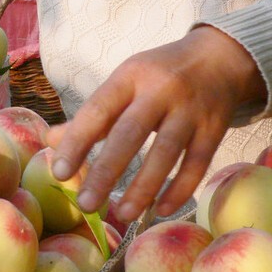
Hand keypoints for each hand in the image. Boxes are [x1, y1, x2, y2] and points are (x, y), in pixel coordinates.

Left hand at [48, 26, 265, 223]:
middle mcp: (161, 90)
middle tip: (86, 204)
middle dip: (106, 171)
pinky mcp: (215, 128)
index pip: (98, 110)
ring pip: (166, 152)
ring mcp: (191, 109)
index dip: (77, 142)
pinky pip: (197, 164)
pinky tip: (161, 210)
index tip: (59, 172)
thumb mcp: (124, 82)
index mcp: (131, 76)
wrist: (219, 57)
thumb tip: (52, 143)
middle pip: (130, 133)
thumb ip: (92, 114)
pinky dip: (180, 189)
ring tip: (123, 215)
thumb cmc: (159, 75)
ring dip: (143, 188)